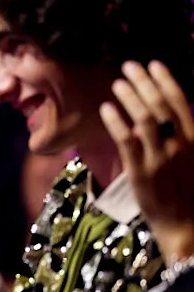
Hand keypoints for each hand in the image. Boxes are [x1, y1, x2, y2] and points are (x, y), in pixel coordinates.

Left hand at [100, 61, 193, 262]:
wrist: (188, 227)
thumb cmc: (189, 193)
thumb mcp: (193, 159)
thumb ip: (182, 136)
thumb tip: (167, 115)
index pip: (180, 102)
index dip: (166, 80)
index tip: (154, 64)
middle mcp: (180, 144)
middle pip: (160, 105)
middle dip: (144, 82)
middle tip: (129, 66)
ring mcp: (160, 157)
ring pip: (144, 119)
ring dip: (130, 97)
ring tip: (117, 83)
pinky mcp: (141, 171)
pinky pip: (127, 140)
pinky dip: (116, 121)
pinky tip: (107, 108)